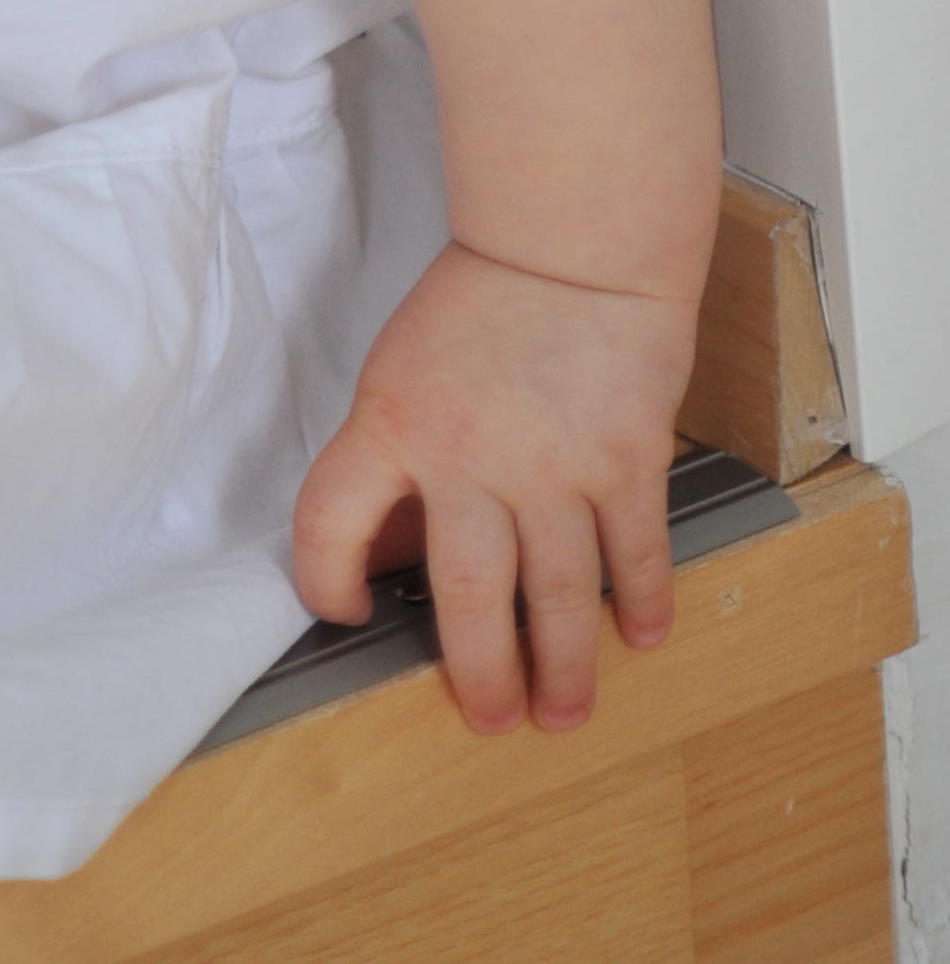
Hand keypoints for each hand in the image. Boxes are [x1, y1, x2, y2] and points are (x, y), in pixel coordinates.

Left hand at [291, 238, 697, 733]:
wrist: (571, 244)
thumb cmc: (478, 306)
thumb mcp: (400, 373)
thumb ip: (397, 463)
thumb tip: (391, 560)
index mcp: (392, 424)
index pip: (327, 520)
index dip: (323, 580)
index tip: (345, 613)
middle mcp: (468, 456)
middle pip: (464, 595)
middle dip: (479, 673)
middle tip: (491, 719)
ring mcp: (553, 466)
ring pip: (556, 597)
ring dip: (562, 667)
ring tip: (562, 711)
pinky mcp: (626, 462)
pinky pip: (634, 554)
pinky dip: (640, 602)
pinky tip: (640, 634)